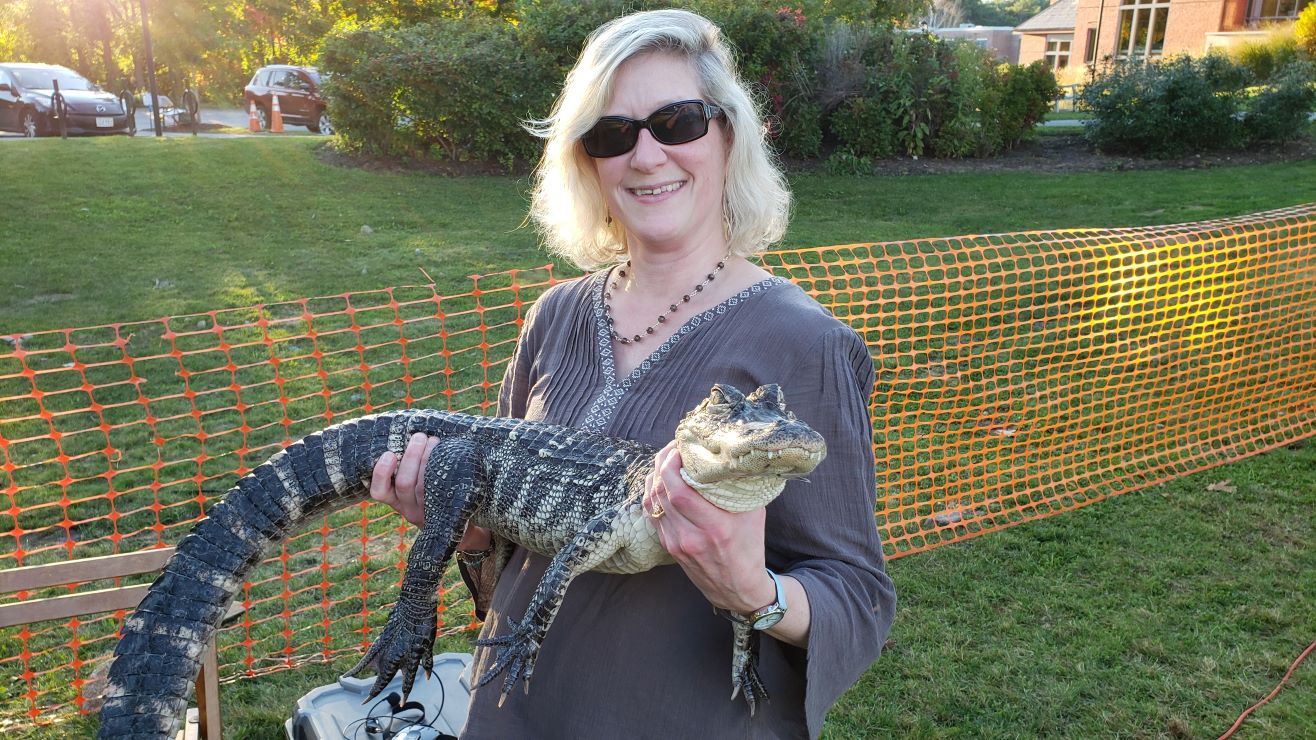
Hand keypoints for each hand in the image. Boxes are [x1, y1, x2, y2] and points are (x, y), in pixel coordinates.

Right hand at [370, 433, 490, 550]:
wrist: (459, 521)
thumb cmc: (432, 492)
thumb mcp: (415, 486)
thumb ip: (409, 467)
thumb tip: (411, 434)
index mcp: (396, 500)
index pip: (379, 491)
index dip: (381, 473)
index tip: (388, 453)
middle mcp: (409, 509)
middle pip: (404, 484)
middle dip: (411, 456)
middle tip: (420, 436)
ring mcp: (427, 513)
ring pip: (423, 486)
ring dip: (428, 460)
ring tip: (434, 441)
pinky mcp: (446, 513)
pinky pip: (442, 493)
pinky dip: (443, 472)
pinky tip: (448, 457)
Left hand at [643, 441, 775, 614]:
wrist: (738, 590)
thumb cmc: (749, 549)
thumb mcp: (754, 516)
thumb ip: (741, 487)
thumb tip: (731, 457)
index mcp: (714, 528)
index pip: (679, 492)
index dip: (672, 465)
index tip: (680, 447)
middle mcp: (690, 536)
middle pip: (662, 493)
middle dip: (662, 464)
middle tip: (673, 448)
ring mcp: (676, 543)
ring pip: (653, 502)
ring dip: (655, 476)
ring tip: (666, 460)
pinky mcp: (669, 547)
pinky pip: (653, 514)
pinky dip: (653, 494)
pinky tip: (661, 481)